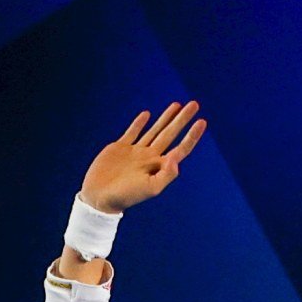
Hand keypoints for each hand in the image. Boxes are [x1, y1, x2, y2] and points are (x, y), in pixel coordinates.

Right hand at [80, 104, 204, 215]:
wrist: (100, 196)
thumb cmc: (126, 196)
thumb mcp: (150, 188)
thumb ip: (166, 175)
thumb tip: (177, 159)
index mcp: (159, 166)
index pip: (181, 148)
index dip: (192, 136)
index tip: (202, 121)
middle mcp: (150, 157)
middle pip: (171, 133)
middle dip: (182, 119)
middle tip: (194, 104)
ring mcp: (136, 151)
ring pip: (155, 130)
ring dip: (166, 117)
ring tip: (177, 104)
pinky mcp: (120, 148)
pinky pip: (132, 132)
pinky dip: (139, 123)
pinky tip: (147, 114)